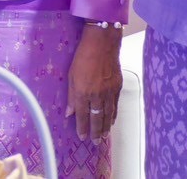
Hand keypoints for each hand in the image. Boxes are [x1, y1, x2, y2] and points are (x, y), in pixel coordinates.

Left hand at [66, 25, 121, 140]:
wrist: (102, 44)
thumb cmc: (83, 56)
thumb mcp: (71, 75)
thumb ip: (70, 95)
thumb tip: (69, 112)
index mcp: (83, 92)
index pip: (82, 115)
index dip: (82, 127)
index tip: (82, 136)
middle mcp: (96, 95)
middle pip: (96, 118)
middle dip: (95, 132)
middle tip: (94, 142)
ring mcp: (108, 92)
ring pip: (107, 115)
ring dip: (105, 127)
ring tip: (103, 136)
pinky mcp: (117, 88)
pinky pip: (115, 106)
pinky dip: (113, 115)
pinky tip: (111, 121)